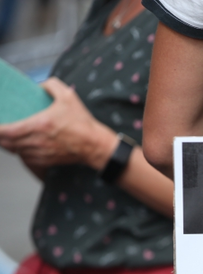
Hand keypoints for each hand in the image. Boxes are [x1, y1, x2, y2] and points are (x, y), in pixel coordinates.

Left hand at [0, 78, 117, 170]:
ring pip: (15, 151)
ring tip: (6, 137)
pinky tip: (20, 147)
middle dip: (0, 137)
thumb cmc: (82, 124)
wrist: (95, 145)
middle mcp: (38, 141)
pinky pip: (25, 159)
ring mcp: (41, 153)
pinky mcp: (46, 161)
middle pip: (7, 143)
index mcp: (40, 125)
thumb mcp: (69, 97)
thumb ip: (52, 85)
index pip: (8, 131)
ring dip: (8, 144)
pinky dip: (19, 152)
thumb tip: (40, 85)